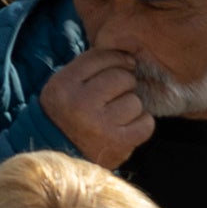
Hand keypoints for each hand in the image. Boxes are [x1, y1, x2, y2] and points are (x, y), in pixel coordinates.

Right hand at [39, 45, 156, 167]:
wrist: (60, 152)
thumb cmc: (68, 112)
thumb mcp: (65, 84)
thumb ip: (88, 67)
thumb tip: (126, 55)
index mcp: (64, 85)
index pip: (98, 58)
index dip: (117, 57)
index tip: (126, 63)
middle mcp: (80, 104)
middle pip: (121, 78)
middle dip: (125, 82)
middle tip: (119, 92)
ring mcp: (100, 125)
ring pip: (134, 101)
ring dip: (132, 105)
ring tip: (119, 112)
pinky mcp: (118, 144)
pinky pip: (146, 123)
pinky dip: (142, 122)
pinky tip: (129, 125)